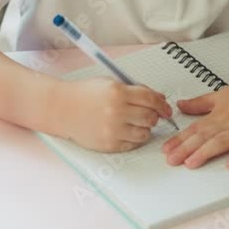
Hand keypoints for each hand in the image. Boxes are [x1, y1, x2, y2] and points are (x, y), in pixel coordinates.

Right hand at [49, 78, 172, 152]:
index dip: (162, 104)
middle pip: (150, 117)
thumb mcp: (110, 83)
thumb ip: (135, 89)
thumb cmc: (84, 94)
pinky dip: (134, 139)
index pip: (151, 99)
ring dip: (146, 129)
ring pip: (144, 133)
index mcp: (118, 92)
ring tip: (137, 123)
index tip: (166, 108)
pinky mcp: (108, 143)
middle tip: (151, 115)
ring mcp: (112, 129)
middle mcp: (116, 111)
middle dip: (155, 116)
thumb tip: (158, 98)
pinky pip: (132, 144)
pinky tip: (128, 131)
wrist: (61, 108)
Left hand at [162, 72, 228, 169]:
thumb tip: (180, 105)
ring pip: (222, 142)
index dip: (179, 140)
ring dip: (206, 152)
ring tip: (192, 163)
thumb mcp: (220, 95)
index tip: (166, 150)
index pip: (194, 129)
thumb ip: (199, 103)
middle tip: (171, 160)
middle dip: (186, 149)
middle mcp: (228, 122)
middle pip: (204, 137)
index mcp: (218, 115)